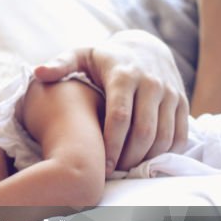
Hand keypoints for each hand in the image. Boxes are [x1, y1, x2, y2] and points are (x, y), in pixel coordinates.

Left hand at [34, 31, 188, 173]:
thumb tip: (38, 73)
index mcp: (124, 75)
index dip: (111, 144)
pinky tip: (145, 161)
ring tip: (126, 170)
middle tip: (112, 173)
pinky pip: (179, 135)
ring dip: (145, 159)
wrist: (145, 47)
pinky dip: (165, 153)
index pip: (120, 116)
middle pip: (143, 132)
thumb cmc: (103, 58)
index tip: (100, 164)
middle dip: (128, 157)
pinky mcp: (182, 102)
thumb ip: (60, 65)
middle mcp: (151, 84)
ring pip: (163, 137)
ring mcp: (170, 93)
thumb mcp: (81, 55)